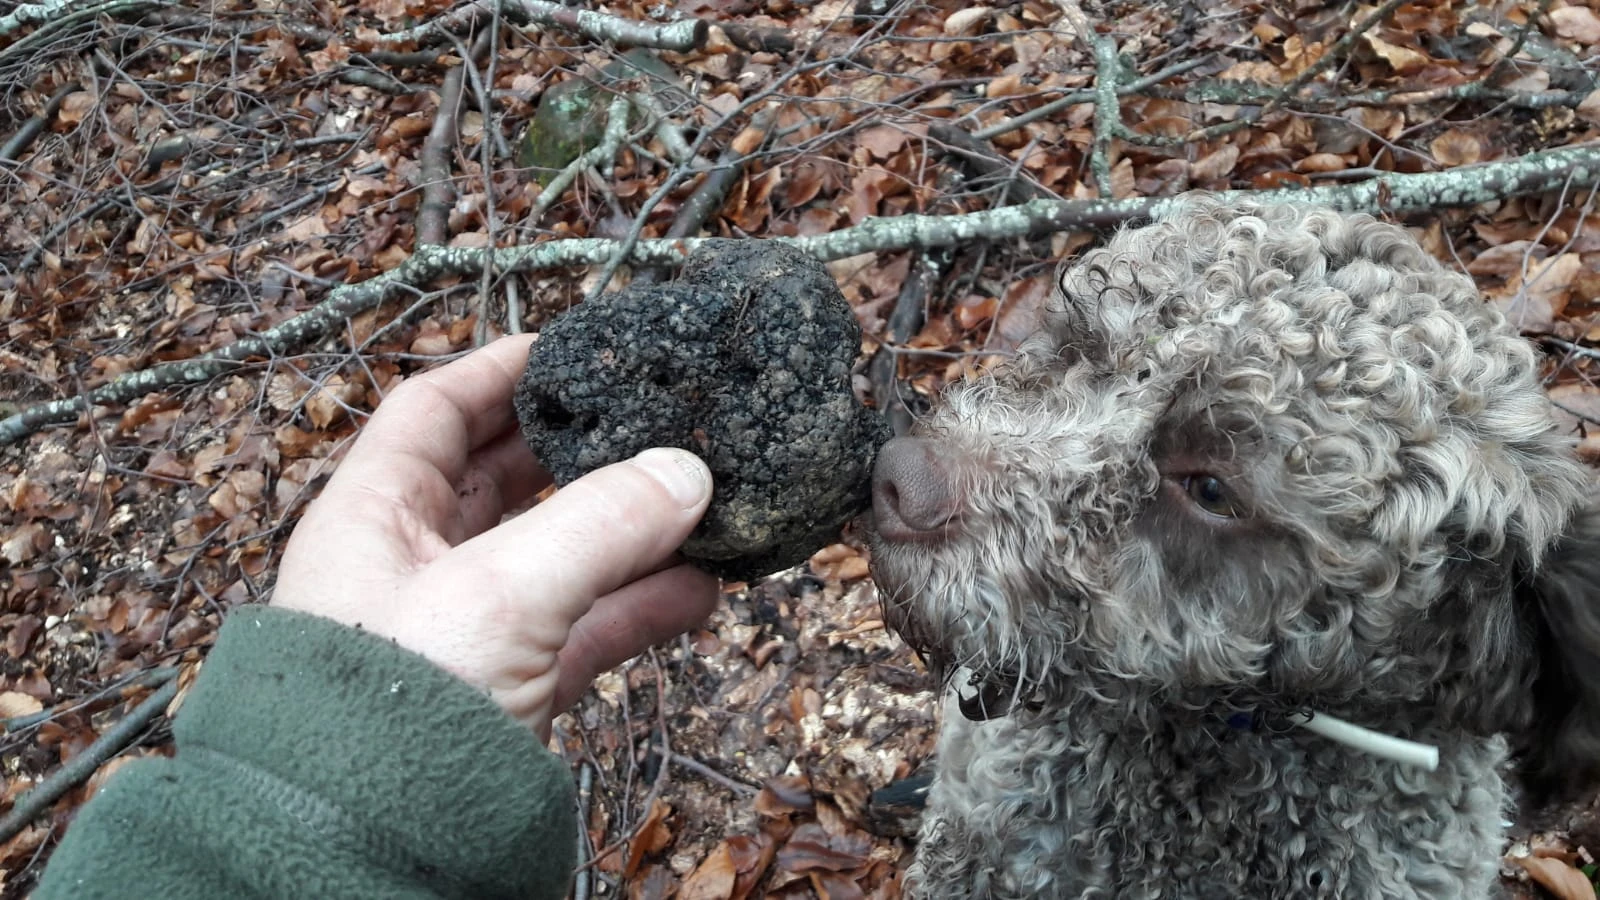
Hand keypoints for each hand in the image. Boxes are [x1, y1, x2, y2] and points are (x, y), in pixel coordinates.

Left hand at [272, 335, 717, 739]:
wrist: (365, 852)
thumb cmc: (390, 712)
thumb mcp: (499, 594)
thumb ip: (600, 525)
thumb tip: (689, 470)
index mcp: (373, 515)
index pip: (434, 410)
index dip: (500, 369)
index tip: (572, 345)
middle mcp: (412, 564)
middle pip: (503, 479)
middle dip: (579, 449)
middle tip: (648, 417)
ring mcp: (463, 628)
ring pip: (555, 555)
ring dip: (627, 533)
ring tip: (698, 505)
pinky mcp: (505, 689)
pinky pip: (581, 627)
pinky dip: (638, 607)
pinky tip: (700, 591)